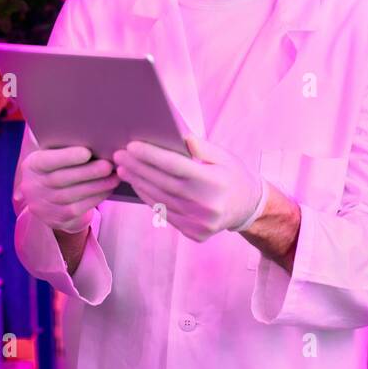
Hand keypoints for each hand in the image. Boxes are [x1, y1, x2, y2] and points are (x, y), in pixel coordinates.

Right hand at [16, 145, 119, 234]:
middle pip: (61, 179)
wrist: (47, 197)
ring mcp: (42, 206)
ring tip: (114, 177)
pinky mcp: (55, 219)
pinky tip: (108, 189)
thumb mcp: (53, 155)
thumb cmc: (57, 167)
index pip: (46, 161)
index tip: (87, 152)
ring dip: (96, 186)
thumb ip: (65, 149)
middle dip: (87, 172)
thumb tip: (95, 142)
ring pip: (71, 196)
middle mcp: (32, 187)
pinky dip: (95, 198)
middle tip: (108, 165)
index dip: (66, 157)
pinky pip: (77, 209)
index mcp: (31, 166)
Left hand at [113, 135, 264, 241]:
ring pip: (160, 199)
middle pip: (163, 182)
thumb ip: (201, 147)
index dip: (151, 155)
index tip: (132, 145)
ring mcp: (199, 222)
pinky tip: (138, 185)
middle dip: (138, 167)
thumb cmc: (233, 176)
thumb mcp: (224, 156)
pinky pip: (165, 212)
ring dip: (138, 182)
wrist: (248, 209)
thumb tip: (178, 135)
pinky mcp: (193, 233)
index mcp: (214, 182)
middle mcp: (206, 204)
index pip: (175, 166)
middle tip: (119, 155)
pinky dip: (148, 198)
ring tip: (123, 168)